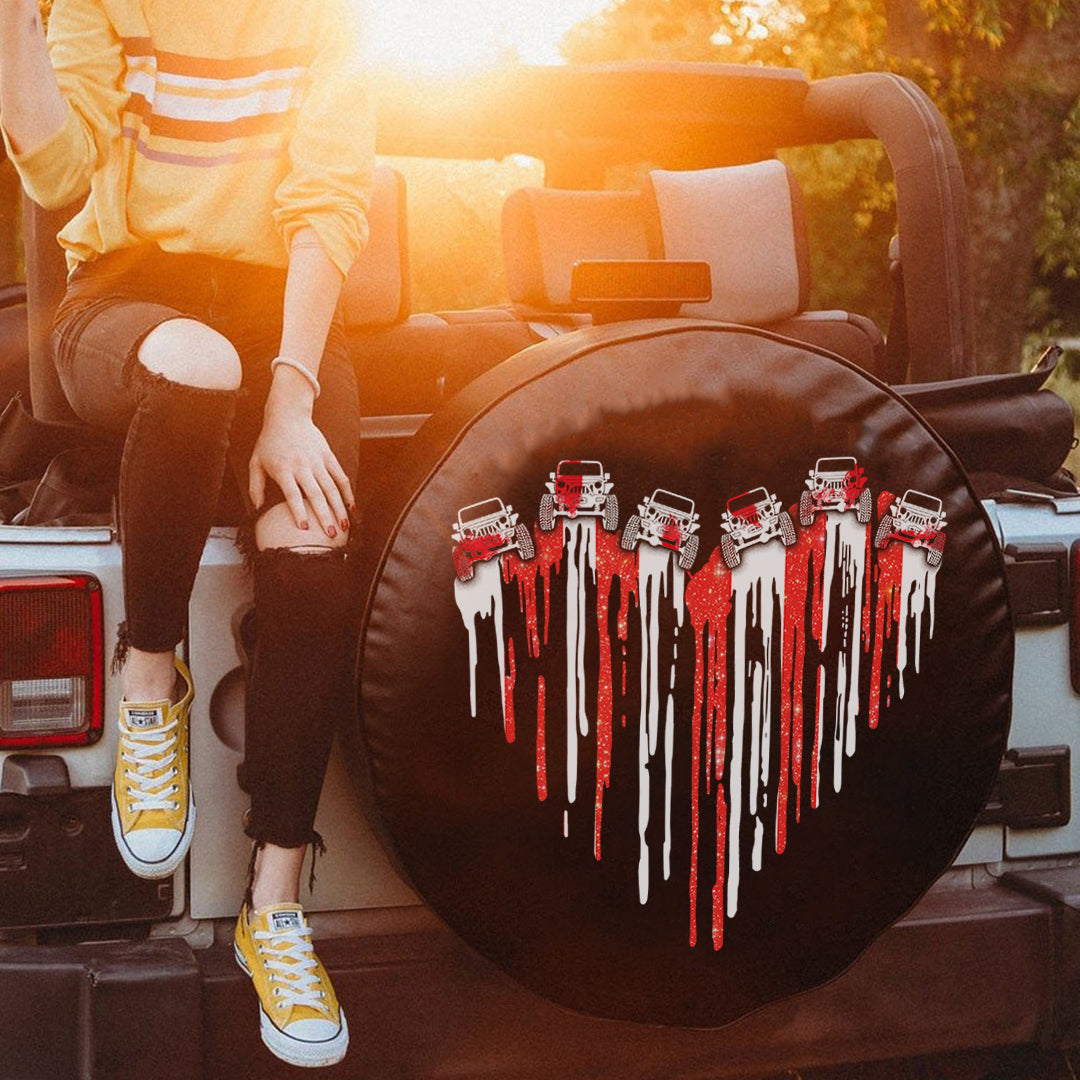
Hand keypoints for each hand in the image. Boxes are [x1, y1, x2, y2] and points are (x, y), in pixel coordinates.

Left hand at [248, 407, 353, 536]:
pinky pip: (340, 476)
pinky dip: (347, 492)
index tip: (305, 528)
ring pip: (331, 488)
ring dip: (339, 508)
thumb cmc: (270, 441)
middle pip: (316, 494)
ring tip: (344, 525)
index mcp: (283, 469)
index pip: (293, 494)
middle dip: (324, 516)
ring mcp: (317, 461)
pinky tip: (351, 506)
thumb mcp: (255, 462)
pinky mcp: (328, 456)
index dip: (299, 511)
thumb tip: (257, 508)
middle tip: (330, 534)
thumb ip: (256, 486)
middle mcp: (302, 466)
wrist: (287, 416)